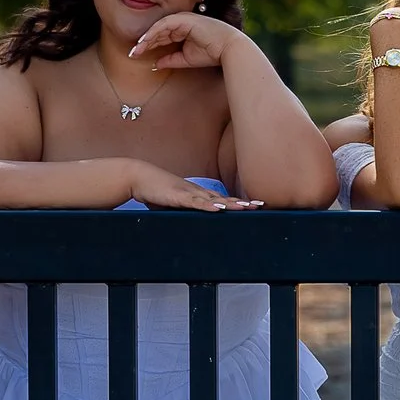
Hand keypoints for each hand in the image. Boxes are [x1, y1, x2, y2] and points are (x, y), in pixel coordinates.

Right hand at [128, 164, 261, 210]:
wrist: (139, 177)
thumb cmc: (156, 191)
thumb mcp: (175, 204)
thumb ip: (185, 212)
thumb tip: (190, 222)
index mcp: (198, 194)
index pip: (223, 199)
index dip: (239, 202)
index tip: (256, 206)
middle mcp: (197, 191)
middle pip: (224, 198)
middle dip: (242, 203)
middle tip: (260, 205)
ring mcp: (188, 193)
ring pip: (214, 199)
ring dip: (230, 204)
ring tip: (246, 208)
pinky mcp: (177, 196)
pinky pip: (195, 202)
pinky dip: (207, 206)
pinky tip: (219, 209)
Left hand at [130, 12, 242, 70]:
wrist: (228, 49)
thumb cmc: (212, 53)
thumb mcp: (186, 59)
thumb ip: (171, 60)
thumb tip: (155, 65)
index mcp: (182, 30)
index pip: (161, 37)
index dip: (148, 46)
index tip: (136, 56)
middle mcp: (181, 22)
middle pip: (157, 32)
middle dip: (144, 43)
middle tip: (132, 53)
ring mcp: (182, 19)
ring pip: (158, 27)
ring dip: (146, 39)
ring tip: (136, 49)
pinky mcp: (184, 18)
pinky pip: (164, 25)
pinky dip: (153, 33)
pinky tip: (145, 42)